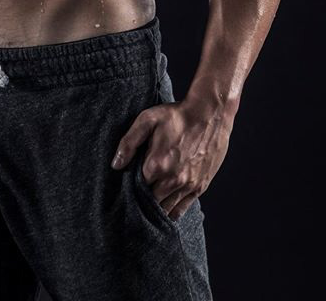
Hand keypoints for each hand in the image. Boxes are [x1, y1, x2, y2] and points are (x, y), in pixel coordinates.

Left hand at [110, 96, 232, 219]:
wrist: (209, 114)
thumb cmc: (177, 115)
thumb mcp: (147, 120)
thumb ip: (129, 143)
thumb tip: (116, 165)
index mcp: (157, 164)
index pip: (136, 187)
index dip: (130, 186)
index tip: (127, 183)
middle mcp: (173, 180)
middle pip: (150, 201)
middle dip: (142, 198)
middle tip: (137, 192)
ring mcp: (188, 185)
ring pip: (166, 209)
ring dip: (156, 207)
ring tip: (149, 201)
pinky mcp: (200, 186)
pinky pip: (182, 209)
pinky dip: (172, 211)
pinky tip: (165, 207)